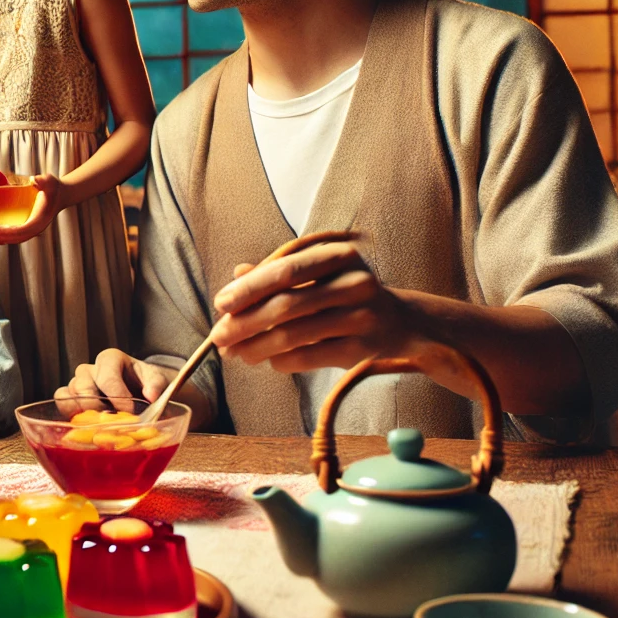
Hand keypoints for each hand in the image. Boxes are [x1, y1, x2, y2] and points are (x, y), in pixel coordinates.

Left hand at [0, 174, 63, 245]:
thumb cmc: (53, 189)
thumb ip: (43, 181)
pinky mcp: (17, 229)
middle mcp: (28, 232)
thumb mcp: (50, 182)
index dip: (1, 232)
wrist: (59, 196)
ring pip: (0, 239)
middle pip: (3, 239)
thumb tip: (34, 180)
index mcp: (36, 224)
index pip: (17, 233)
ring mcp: (22, 232)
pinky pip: (0, 236)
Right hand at [54, 347, 172, 414]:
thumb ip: (156, 385)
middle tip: (112, 422)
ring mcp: (78, 383)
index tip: (130, 412)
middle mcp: (90, 369)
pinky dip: (68, 414)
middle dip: (96, 407)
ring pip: (67, 394)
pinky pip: (61, 402)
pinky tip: (86, 425)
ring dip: (80, 413)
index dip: (117, 397)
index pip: (107, 377)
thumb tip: (150, 395)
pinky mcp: (72, 398)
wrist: (139, 391)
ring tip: (98, 424)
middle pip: (82, 386)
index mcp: (111, 359)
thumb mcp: (157, 380)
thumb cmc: (146, 383)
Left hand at [210, 239, 435, 373]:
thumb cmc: (344, 293)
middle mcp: (353, 283)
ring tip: (234, 353)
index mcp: (337, 255)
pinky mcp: (363, 348)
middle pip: (286, 305)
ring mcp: (362, 316)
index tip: (220, 304)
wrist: (399, 321)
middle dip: (245, 323)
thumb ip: (279, 272)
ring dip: (256, 347)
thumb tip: (237, 273)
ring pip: (294, 334)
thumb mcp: (317, 274)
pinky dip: (281, 361)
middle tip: (218, 337)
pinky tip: (266, 362)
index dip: (249, 288)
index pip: (285, 270)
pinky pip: (309, 357)